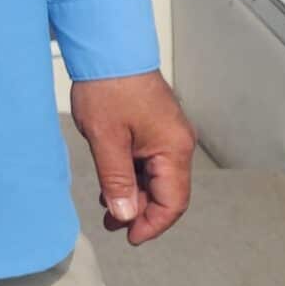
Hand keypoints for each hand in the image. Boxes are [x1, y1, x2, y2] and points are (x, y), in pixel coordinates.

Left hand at [69, 71, 196, 245]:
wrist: (108, 48)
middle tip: (112, 224)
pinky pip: (149, 161)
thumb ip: (116, 180)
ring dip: (134, 195)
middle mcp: (178, 144)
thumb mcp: (106, 139)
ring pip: (156, 178)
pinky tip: (110, 184)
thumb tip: (126, 215)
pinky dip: (132, 176)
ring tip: (107, 208)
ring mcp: (167, 135)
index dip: (152, 225)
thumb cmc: (108, 88)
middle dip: (141, 212)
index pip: (172, 202)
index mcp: (173, 149)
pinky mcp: (154, 127)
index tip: (129, 237)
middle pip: (167, 192)